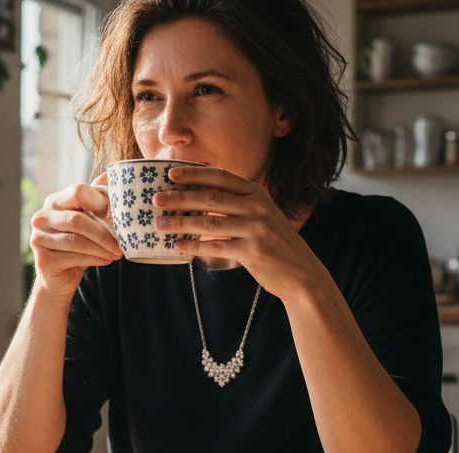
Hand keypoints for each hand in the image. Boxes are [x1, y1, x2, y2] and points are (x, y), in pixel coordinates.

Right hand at [28, 174, 121, 299]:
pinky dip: (95, 259)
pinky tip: (106, 260)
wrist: (60, 276)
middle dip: (103, 233)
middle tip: (121, 244)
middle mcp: (41, 217)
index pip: (78, 191)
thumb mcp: (88, 218)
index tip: (117, 216)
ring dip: (101, 248)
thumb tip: (112, 172)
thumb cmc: (78, 243)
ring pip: (76, 240)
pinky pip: (74, 256)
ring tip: (117, 254)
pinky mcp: (42, 259)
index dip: (100, 202)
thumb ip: (97, 197)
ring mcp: (38, 238)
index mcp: (54, 202)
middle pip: (77, 219)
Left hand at [152, 166, 322, 301]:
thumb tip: (197, 201)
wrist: (302, 273)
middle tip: (156, 199)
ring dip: (181, 223)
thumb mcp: (260, 217)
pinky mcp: (254, 251)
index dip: (195, 174)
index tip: (171, 174)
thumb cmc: (274, 245)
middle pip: (211, 198)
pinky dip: (195, 246)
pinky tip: (178, 246)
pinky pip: (218, 247)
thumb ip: (236, 206)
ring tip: (159, 224)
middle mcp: (258, 207)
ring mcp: (257, 228)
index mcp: (258, 193)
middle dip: (180, 198)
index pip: (221, 177)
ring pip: (210, 223)